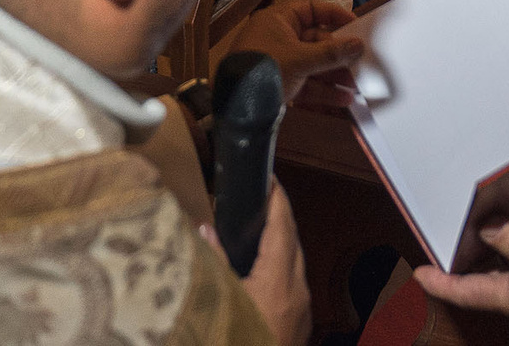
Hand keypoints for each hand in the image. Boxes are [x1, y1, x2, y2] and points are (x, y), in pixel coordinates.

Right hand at [202, 181, 310, 345]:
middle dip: (279, 217)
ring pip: (296, 263)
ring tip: (259, 229)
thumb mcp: (221, 301)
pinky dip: (282, 268)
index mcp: (278, 280)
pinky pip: (294, 284)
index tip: (270, 179)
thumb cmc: (241, 337)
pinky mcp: (300, 324)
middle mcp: (297, 290)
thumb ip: (214, 263)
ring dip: (281, 244)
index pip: (282, 226)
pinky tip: (264, 271)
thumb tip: (205, 231)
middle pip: (293, 241)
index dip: (277, 198)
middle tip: (260, 199)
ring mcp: (302, 309)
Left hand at [225, 0, 364, 103]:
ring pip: (312, 64)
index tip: (356, 25)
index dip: (333, 15)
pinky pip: (305, 83)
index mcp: (278, 21)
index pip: (310, 9)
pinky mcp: (280, 84)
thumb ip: (331, 53)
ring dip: (334, 74)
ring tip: (356, 85)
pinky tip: (343, 99)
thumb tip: (359, 44)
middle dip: (338, 53)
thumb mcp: (300, 60)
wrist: (234, 109)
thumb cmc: (264, 71)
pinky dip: (322, 90)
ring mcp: (279, 62)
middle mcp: (278, 38)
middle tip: (361, 62)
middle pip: (315, 40)